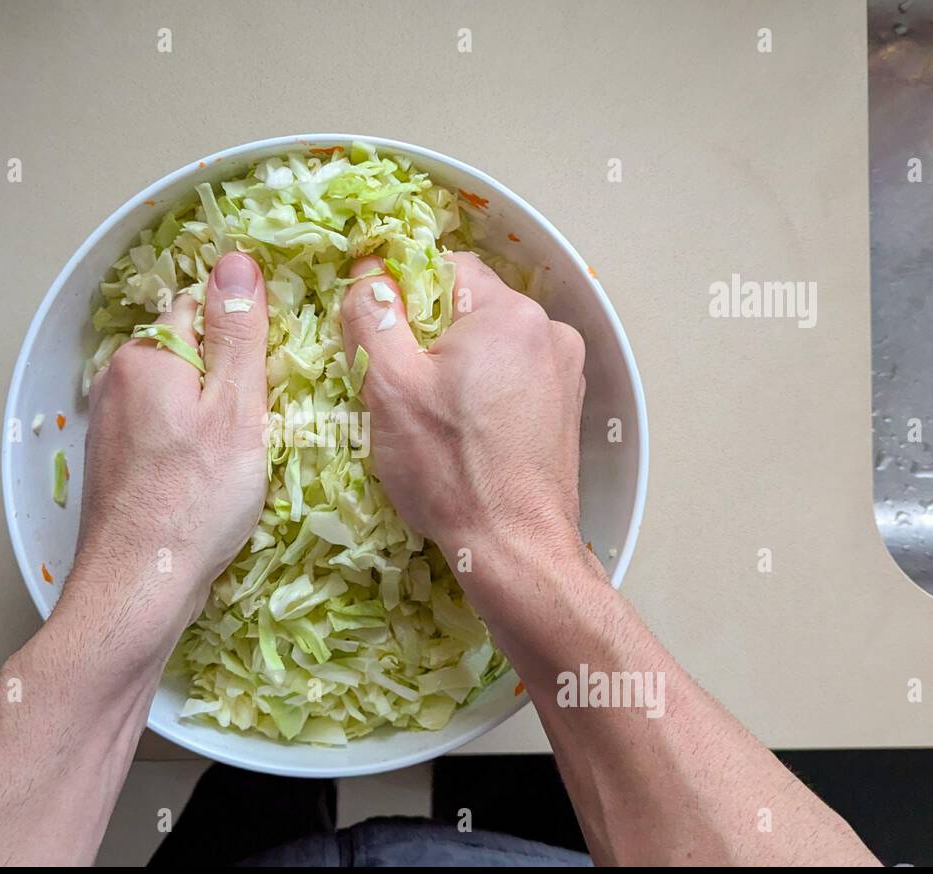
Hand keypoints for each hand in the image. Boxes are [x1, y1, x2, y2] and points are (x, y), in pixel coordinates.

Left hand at [65, 251, 270, 653]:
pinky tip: (205, 482)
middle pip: (187, 352)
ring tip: (234, 460)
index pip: (202, 308)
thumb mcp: (237, 409)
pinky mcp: (111, 464)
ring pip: (174, 397)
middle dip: (224, 378)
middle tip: (257, 425)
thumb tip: (237, 260)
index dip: (242, 334)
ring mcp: (108, 424)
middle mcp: (117, 379)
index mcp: (147, 354)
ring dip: (206, 416)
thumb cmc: (195, 499)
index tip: (267, 375)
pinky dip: (185, 446)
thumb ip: (239, 333)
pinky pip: (159, 433)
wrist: (138, 585)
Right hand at [339, 252, 591, 574]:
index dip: (403, 297)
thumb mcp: (391, 389)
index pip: (443, 266)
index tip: (383, 343)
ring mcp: (563, 370)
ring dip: (456, 367)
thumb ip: (372, 318)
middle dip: (429, 337)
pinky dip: (484, 392)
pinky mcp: (564, 406)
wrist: (514, 547)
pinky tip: (465, 434)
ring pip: (489, 344)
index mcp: (508, 313)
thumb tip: (367, 273)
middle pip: (467, 306)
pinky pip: (512, 376)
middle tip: (403, 391)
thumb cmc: (451, 471)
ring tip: (434, 420)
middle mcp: (548, 330)